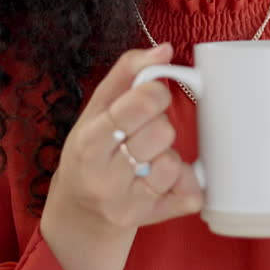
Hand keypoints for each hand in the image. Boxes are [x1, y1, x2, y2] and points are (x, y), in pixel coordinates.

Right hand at [42, 43, 204, 239]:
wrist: (79, 211)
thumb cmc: (90, 152)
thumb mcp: (96, 109)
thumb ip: (126, 72)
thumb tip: (165, 50)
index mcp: (88, 142)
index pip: (140, 104)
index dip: (155, 94)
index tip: (151, 97)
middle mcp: (103, 177)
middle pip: (162, 133)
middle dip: (159, 126)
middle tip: (143, 134)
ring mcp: (126, 204)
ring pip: (175, 164)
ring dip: (167, 156)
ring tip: (146, 160)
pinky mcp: (149, 220)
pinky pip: (189, 196)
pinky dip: (186, 184)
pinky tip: (164, 182)